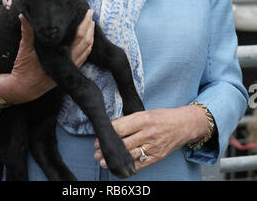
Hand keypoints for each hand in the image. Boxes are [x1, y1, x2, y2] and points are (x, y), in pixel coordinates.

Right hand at [0, 10, 94, 104]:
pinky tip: (87, 39)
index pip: (78, 36)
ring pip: (87, 49)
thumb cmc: (24, 67)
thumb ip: (27, 31)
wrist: (25, 88)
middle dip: (90, 27)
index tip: (85, 12)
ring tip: (91, 23)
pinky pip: (83, 57)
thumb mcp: (24, 48)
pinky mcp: (69, 71)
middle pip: (86, 41)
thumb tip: (23, 15)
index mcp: (59, 53)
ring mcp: (70, 67)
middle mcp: (68, 60)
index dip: (84, 24)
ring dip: (90, 35)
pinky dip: (88, 47)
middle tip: (90, 13)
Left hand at [94, 106, 208, 171]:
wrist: (184, 125)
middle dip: (108, 149)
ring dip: (115, 159)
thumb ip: (130, 120)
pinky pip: (140, 164)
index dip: (107, 134)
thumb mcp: (146, 113)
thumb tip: (112, 128)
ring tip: (103, 161)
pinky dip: (128, 166)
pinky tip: (119, 166)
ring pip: (130, 155)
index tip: (98, 138)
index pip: (120, 128)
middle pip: (123, 143)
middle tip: (97, 152)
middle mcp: (148, 133)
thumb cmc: (163, 117)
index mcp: (143, 119)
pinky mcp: (157, 156)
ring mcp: (153, 146)